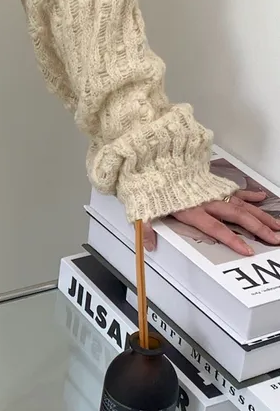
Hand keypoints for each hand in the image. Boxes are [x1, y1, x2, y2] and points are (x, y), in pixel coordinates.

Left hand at [143, 190, 279, 255]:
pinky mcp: (213, 184)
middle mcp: (207, 201)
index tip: (248, 250)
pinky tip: (262, 198)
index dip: (233, 240)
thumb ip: (147, 230)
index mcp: (192, 210)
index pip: (216, 228)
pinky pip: (235, 190)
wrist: (153, 160)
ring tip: (277, 226)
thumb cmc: (151, 185)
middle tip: (275, 239)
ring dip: (261, 216)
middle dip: (259, 229)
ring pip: (242, 205)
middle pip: (238, 216)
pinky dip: (250, 195)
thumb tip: (148, 247)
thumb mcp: (144, 210)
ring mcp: (213, 192)